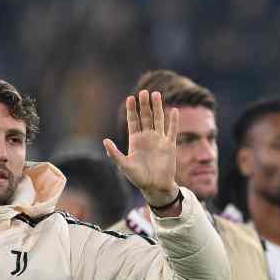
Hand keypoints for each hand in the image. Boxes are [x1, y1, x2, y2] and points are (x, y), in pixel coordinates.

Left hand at [103, 90, 180, 209]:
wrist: (155, 187)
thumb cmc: (138, 178)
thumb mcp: (124, 165)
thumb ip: (114, 153)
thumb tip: (105, 141)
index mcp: (135, 140)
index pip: (133, 120)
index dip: (131, 109)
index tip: (130, 98)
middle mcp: (147, 137)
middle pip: (145, 117)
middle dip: (144, 105)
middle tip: (144, 92)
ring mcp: (159, 140)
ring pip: (158, 120)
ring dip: (157, 107)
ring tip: (156, 94)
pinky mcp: (169, 146)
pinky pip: (172, 131)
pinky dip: (173, 121)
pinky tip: (174, 110)